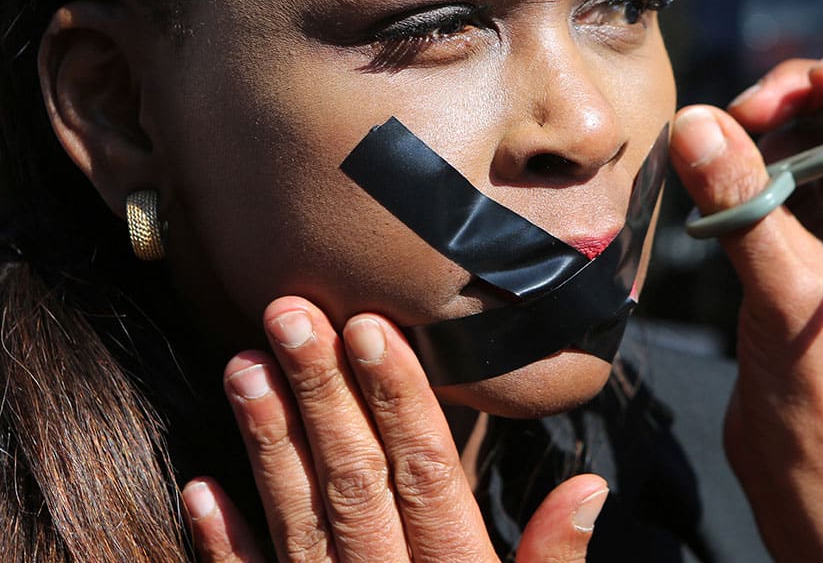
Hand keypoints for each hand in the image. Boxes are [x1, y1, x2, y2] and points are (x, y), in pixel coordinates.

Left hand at [180, 297, 607, 561]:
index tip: (369, 328)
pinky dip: (224, 546)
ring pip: (299, 523)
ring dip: (268, 446)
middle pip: (355, 482)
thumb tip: (589, 486)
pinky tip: (201, 487)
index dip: (397, 401)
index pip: (426, 475)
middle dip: (322, 396)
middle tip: (288, 315)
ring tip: (241, 366)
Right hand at [670, 41, 822, 560]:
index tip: (815, 77)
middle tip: (746, 109)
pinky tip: (719, 173)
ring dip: (773, 132)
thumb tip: (698, 124)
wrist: (804, 466)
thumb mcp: (783, 286)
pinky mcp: (805, 254)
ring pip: (820, 148)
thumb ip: (743, 201)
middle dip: (807, 97)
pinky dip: (753, 170)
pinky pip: (784, 186)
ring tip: (723, 137)